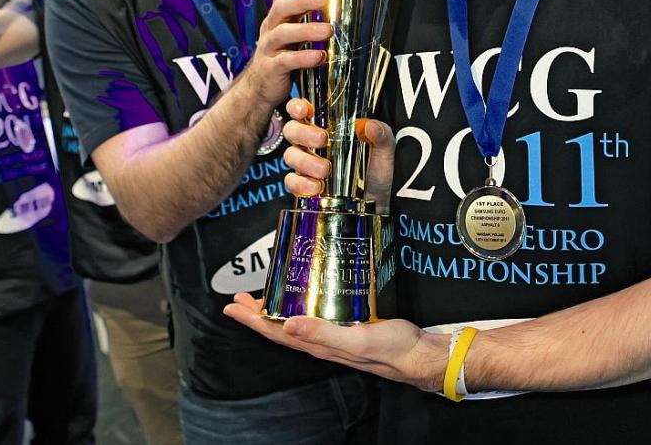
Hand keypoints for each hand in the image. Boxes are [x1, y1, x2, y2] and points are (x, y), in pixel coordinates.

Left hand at [223, 292, 448, 391]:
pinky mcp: (346, 326)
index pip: (276, 332)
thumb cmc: (391, 349)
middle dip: (257, 313)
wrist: (418, 355)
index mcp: (319, 344)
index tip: (232, 307)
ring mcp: (333, 335)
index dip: (252, 320)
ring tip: (263, 296)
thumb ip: (324, 333)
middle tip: (240, 297)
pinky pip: (314, 317)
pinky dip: (300, 306)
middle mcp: (321, 341)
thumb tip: (288, 325)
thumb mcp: (357, 339)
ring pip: (295, 322)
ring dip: (276, 310)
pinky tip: (304, 295)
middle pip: (280, 327)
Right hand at [237, 0, 331, 105]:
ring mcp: (269, 47)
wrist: (259, 87)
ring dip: (307, 29)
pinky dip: (303, 58)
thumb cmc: (282, 54)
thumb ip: (304, 11)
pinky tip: (319, 56)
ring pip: (284, 33)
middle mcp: (271, 27)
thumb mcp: (292, 29)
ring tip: (328, 30)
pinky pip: (286, 61)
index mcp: (278, 15)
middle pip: (282, 7)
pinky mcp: (271, 68)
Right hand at [283, 102, 394, 210]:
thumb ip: (381, 134)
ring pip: (291, 155)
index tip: (304, 110)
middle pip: (292, 130)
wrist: (375, 202)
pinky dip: (301, 183)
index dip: (297, 106)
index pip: (302, 110)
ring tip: (325, 170)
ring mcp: (305, 164)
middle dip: (302, 133)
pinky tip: (316, 187)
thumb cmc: (375, 171)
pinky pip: (291, 181)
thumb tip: (370, 126)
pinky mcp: (303, 186)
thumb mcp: (383, 149)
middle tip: (322, 139)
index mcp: (326, 127)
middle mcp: (311, 143)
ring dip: (305, 161)